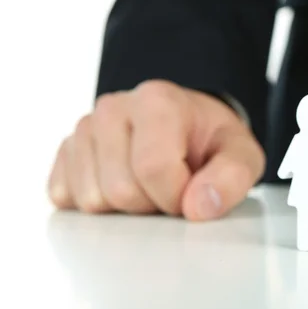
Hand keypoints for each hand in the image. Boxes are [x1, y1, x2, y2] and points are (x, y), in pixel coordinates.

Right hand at [47, 80, 264, 220]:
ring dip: (125, 207)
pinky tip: (123, 183)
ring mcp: (84, 129)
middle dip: (152, 204)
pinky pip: (66, 198)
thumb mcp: (241, 154)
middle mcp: (113, 108)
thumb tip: (199, 206)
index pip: (153, 168)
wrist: (187, 126)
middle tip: (171, 186)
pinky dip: (99, 204)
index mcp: (157, 101)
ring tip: (148, 183)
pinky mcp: (66, 152)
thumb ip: (233, 177)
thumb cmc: (210, 140)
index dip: (176, 196)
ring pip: (91, 200)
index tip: (192, 191)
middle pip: (120, 190)